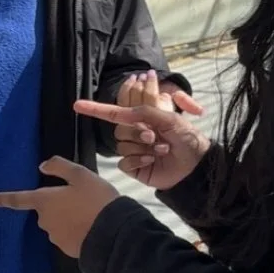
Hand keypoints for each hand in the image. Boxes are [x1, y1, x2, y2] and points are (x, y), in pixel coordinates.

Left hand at [0, 157, 124, 258]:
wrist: (112, 233)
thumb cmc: (96, 200)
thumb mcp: (81, 175)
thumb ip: (59, 167)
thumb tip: (42, 166)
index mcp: (44, 201)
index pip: (19, 199)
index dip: (5, 198)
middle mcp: (44, 221)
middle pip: (45, 210)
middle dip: (58, 205)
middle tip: (82, 200)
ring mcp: (55, 237)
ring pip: (57, 223)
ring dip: (68, 219)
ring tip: (90, 214)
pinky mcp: (66, 249)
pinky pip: (68, 236)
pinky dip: (75, 232)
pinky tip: (91, 227)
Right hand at [94, 73, 210, 189]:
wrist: (196, 165)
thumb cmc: (187, 138)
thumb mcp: (169, 118)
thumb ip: (145, 110)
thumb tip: (123, 113)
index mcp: (142, 118)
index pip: (116, 110)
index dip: (96, 108)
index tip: (77, 105)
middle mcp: (136, 133)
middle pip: (119, 129)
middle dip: (137, 132)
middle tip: (156, 136)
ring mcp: (133, 150)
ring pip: (122, 145)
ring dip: (143, 147)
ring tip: (162, 150)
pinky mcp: (133, 167)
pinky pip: (124, 162)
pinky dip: (138, 160)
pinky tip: (151, 162)